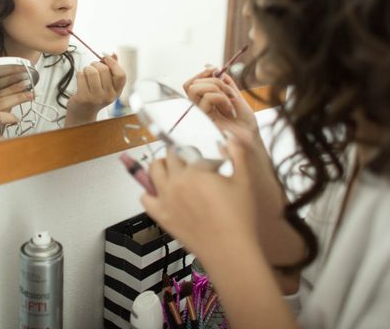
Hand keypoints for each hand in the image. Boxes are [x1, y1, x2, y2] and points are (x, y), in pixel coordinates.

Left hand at [65, 54, 126, 125]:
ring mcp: (96, 98)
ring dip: (87, 68)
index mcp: (117, 92)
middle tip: (92, 67)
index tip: (105, 56)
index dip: (113, 63)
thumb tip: (114, 54)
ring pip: (91, 71)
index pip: (121, 75)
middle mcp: (108, 96)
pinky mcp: (83, 97)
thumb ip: (112, 70)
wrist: (82, 113)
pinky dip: (79, 74)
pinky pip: (81, 76)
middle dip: (95, 64)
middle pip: (104, 69)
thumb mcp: (106, 85)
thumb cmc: (94, 95)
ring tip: (86, 73)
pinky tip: (80, 80)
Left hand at [141, 141, 258, 259]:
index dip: (199, 153)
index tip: (206, 161)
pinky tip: (163, 193)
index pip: (190, 150)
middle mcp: (177, 181)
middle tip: (190, 164)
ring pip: (153, 170)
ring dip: (161, 166)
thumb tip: (230, 138)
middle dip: (180, 156)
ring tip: (173, 171)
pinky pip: (145, 197)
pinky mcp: (161, 216)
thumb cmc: (239, 218)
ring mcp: (166, 198)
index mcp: (196, 170)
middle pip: (169, 156)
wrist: (229, 250)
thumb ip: (237, 154)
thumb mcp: (245, 181)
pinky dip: (150, 191)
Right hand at [183, 67, 257, 133]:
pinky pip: (207, 98)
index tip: (217, 70)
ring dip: (217, 88)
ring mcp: (201, 114)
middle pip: (190, 85)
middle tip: (229, 92)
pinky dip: (222, 98)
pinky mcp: (205, 120)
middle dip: (213, 80)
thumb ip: (223, 81)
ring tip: (229, 100)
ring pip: (195, 89)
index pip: (190, 84)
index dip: (202, 74)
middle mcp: (199, 108)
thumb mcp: (235, 95)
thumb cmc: (243, 121)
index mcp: (204, 102)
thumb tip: (208, 65)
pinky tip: (230, 110)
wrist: (251, 137)